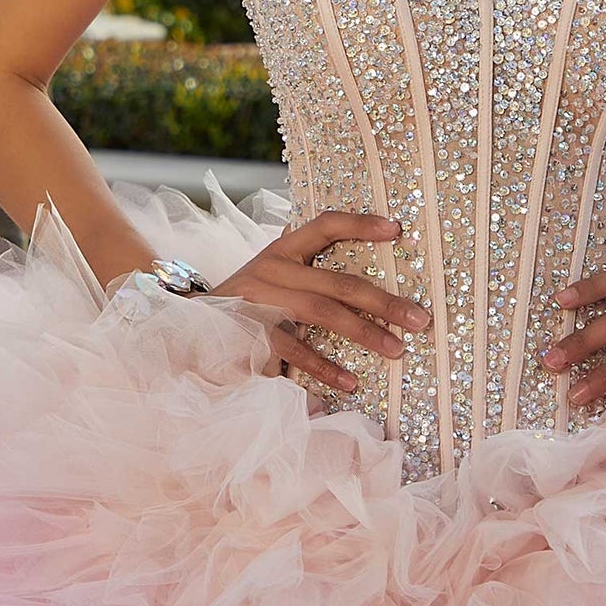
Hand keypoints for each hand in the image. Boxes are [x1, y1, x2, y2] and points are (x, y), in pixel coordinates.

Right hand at [210, 209, 429, 397]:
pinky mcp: (249, 332)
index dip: (360, 223)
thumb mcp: (275, 279)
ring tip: (395, 349)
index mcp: (282, 250)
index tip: (397, 228)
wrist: (186, 329)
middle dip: (382, 300)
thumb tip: (372, 294)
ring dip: (362, 332)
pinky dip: (324, 368)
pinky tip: (350, 382)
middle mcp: (272, 268)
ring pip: (320, 311)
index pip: (325, 225)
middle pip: (336, 281)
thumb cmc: (247, 305)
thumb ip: (310, 277)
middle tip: (419, 318)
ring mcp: (260, 299)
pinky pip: (294, 349)